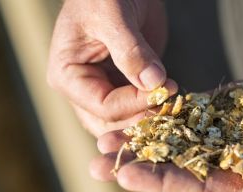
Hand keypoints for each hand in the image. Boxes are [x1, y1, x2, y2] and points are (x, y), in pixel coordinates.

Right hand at [47, 0, 176, 136]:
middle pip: (110, 123)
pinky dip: (155, 107)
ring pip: (125, 120)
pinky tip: (173, 99)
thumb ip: (131, 51)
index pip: (102, 106)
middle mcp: (83, 89)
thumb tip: (154, 83)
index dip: (134, 104)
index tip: (163, 91)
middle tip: (169, 107)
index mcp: (68, 75)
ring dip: (149, 117)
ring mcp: (104, 89)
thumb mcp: (112, 17)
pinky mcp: (124, 86)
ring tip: (174, 105)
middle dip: (140, 120)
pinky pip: (138, 106)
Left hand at [90, 74, 242, 191]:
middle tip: (99, 160)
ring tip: (107, 131)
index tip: (127, 174)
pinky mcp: (232, 106)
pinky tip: (144, 104)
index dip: (163, 180)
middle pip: (177, 161)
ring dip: (146, 133)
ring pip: (180, 133)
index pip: (197, 185)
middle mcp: (228, 158)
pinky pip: (199, 106)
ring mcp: (227, 130)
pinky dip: (173, 106)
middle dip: (140, 161)